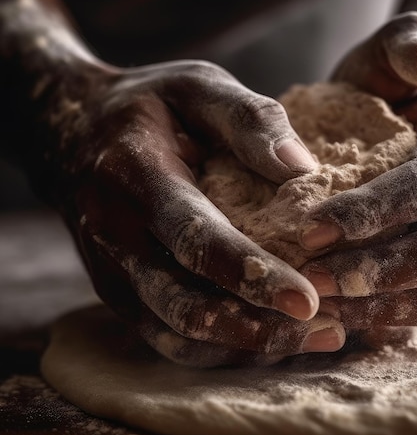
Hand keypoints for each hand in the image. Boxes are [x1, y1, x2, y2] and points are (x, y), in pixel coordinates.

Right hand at [41, 51, 345, 365]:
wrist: (71, 130)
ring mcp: (111, 270)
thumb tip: (304, 169)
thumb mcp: (198, 86)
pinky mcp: (118, 289)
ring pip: (176, 333)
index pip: (193, 237)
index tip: (307, 299)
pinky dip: (220, 348)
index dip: (250, 273)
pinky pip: (167, 336)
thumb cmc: (150, 105)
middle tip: (327, 331)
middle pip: (184, 303)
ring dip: (245, 346)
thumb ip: (249, 119)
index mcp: (135, 176)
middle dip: (256, 327)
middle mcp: (114, 234)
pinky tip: (271, 340)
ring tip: (314, 340)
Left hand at [298, 12, 416, 330]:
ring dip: (376, 303)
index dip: (370, 211)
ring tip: (315, 300)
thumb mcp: (395, 44)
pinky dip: (381, 317)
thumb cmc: (389, 78)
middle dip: (372, 269)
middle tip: (307, 277)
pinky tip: (333, 313)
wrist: (413, 109)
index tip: (307, 228)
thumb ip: (409, 40)